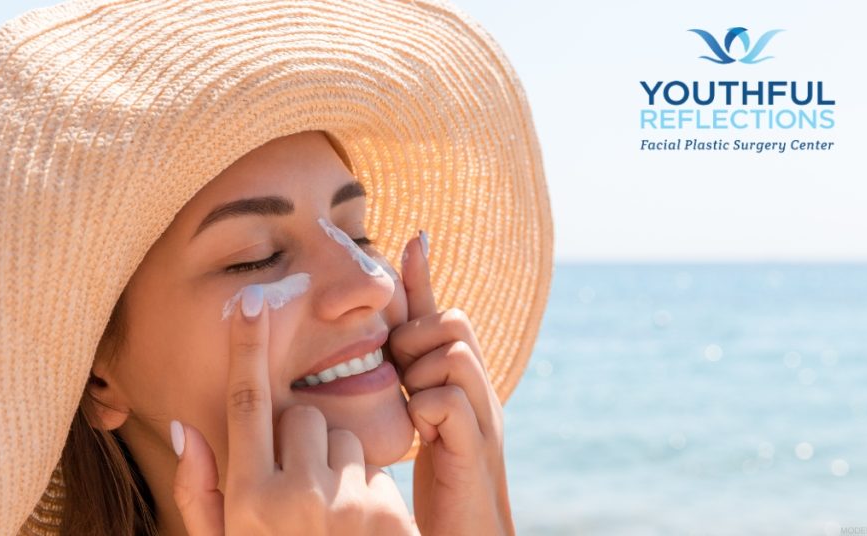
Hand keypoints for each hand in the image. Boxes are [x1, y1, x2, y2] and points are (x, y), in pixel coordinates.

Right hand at [169, 285, 419, 534]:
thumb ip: (199, 491)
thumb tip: (186, 425)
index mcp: (247, 498)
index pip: (245, 402)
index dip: (246, 347)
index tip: (249, 302)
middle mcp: (293, 496)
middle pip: (301, 417)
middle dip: (300, 441)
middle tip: (299, 492)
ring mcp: (343, 503)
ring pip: (340, 439)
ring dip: (335, 465)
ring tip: (328, 517)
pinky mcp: (385, 512)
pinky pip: (373, 470)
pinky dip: (364, 490)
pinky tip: (356, 530)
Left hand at [389, 231, 514, 535]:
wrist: (467, 533)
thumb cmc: (439, 477)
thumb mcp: (417, 417)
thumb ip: (404, 378)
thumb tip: (384, 342)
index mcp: (459, 380)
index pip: (440, 314)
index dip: (422, 277)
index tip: (412, 237)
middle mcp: (477, 389)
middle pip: (452, 321)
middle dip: (417, 338)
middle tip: (404, 375)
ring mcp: (482, 416)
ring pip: (452, 354)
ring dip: (422, 372)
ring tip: (413, 403)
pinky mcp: (475, 447)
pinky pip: (449, 400)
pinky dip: (428, 409)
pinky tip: (421, 433)